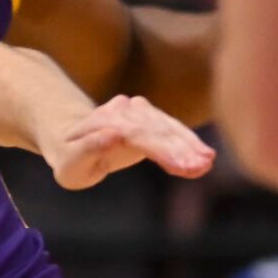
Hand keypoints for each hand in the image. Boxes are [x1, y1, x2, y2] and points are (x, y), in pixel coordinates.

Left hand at [44, 94, 213, 189]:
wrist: (72, 141)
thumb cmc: (70, 159)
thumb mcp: (70, 161)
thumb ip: (89, 148)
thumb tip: (115, 134)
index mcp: (105, 120)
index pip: (138, 134)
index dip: (161, 150)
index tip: (181, 166)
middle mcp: (125, 109)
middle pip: (157, 129)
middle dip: (181, 149)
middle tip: (201, 167)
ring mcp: (141, 111)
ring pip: (169, 128)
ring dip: (190, 145)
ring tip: (207, 163)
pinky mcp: (152, 119)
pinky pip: (173, 131)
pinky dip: (189, 143)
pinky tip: (206, 157)